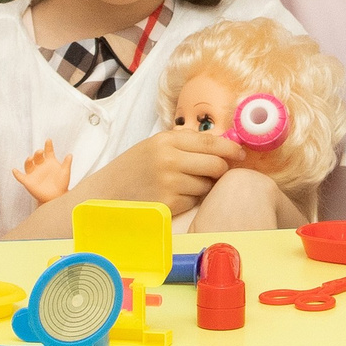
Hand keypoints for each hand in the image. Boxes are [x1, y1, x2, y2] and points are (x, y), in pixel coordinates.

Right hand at [13, 140, 71, 203]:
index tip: (48, 140)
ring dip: (28, 160)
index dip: (48, 145)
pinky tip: (14, 170)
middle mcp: (40, 165)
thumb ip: (66, 164)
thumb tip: (70, 155)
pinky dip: (17, 174)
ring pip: (28, 164)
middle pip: (37, 156)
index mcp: (50, 161)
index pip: (48, 151)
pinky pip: (20, 176)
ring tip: (30, 158)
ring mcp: (34, 173)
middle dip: (38, 153)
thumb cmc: (62, 184)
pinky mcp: (28, 181)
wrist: (56, 197)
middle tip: (41, 151)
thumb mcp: (65, 173)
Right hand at [101, 127, 244, 215]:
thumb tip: (223, 145)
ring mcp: (169, 183)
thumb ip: (184, 144)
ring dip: (203, 187)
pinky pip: (194, 202)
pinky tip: (173, 196)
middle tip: (216, 174)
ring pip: (206, 186)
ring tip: (183, 185)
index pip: (210, 141)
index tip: (240, 154)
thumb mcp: (154, 147)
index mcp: (166, 140)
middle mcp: (169, 159)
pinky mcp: (168, 204)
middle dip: (221, 171)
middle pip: (216, 165)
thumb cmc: (133, 170)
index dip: (230, 148)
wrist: (104, 195)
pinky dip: (190, 200)